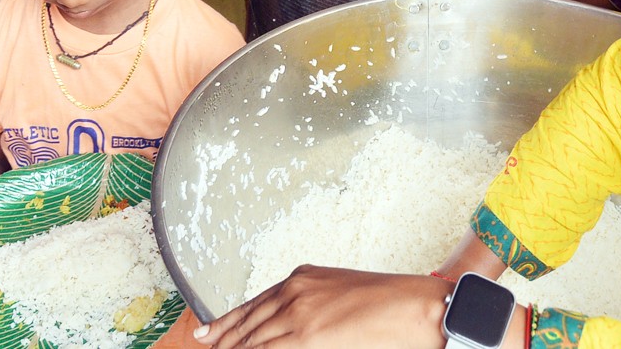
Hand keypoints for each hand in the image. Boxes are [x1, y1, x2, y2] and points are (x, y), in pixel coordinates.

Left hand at [193, 265, 449, 348]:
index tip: (206, 333)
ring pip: (251, 341)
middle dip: (222, 340)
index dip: (226, 322)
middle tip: (203, 345)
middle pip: (246, 323)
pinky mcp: (306, 336)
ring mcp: (298, 313)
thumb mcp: (339, 296)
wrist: (416, 306)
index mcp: (301, 278)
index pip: (253, 304)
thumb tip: (291, 330)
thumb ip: (310, 310)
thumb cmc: (388, 303)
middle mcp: (294, 291)